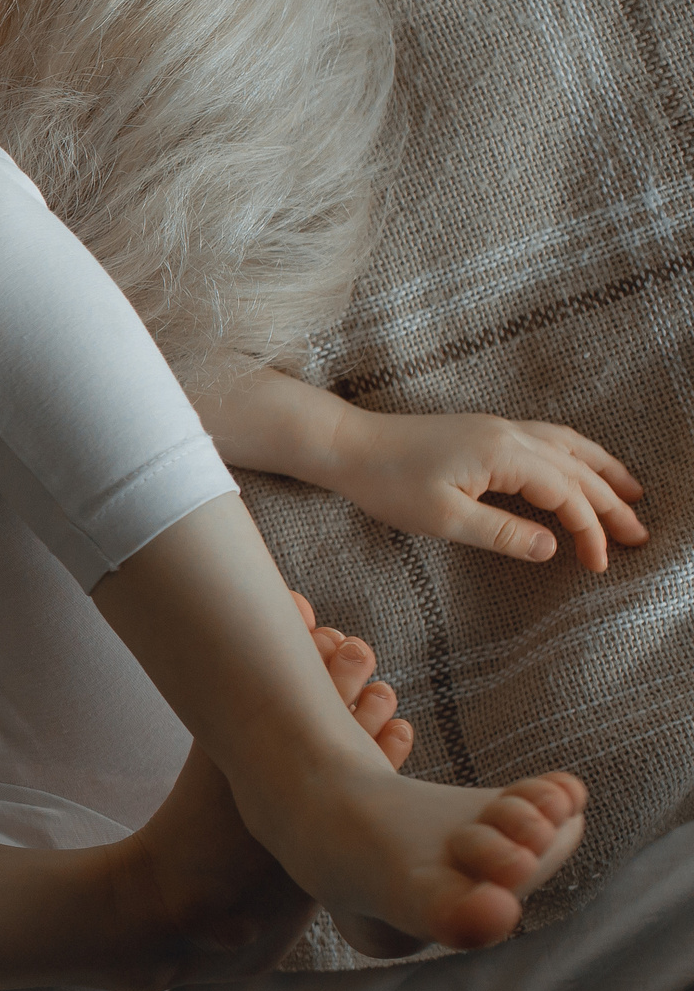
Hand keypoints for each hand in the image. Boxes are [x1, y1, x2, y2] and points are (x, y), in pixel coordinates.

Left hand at [326, 408, 649, 569]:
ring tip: (632, 494)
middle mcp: (510, 434)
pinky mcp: (485, 430)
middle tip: (640, 536)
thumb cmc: (389, 484)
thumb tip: (551, 547)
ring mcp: (498, 427)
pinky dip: (575, 454)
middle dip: (611, 504)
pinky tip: (581, 467)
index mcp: (505, 454)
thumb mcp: (444, 519)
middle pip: (577, 469)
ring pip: (568, 446)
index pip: (566, 495)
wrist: (349, 446)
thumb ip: (501, 534)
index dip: (590, 530)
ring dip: (602, 471)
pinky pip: (547, 438)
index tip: (601, 563)